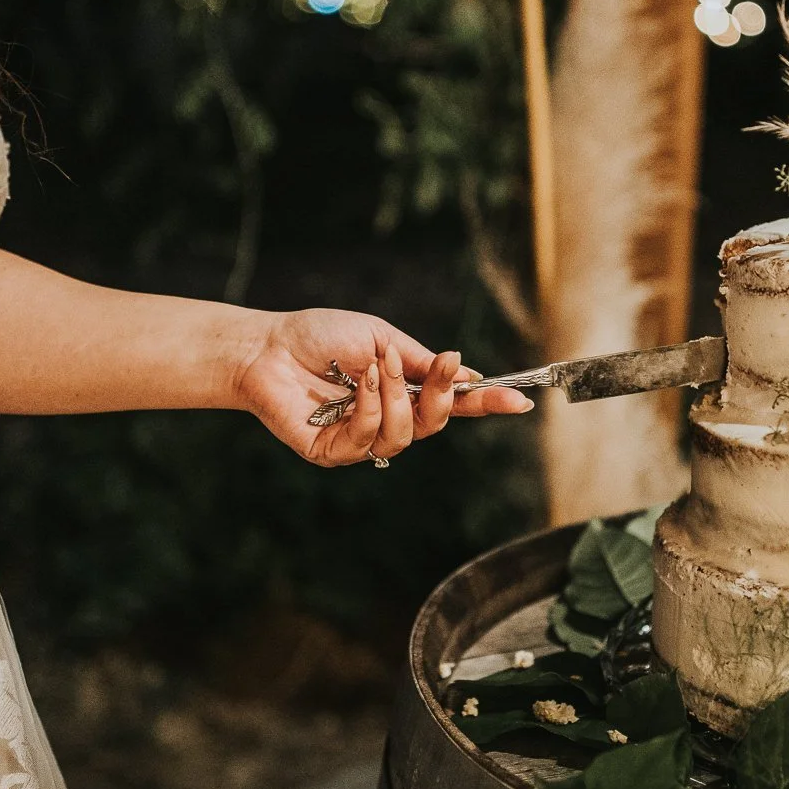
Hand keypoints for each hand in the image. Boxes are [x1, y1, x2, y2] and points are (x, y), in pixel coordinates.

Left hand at [235, 308, 532, 466]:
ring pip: (404, 436)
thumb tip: (466, 372)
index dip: (486, 404)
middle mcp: (385, 419)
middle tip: (437, 366)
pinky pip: (368, 439)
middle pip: (435, 426)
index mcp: (402, 392)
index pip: (452, 406)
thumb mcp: (382, 338)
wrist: (268, 345)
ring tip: (376, 368)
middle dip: (442, 397)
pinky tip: (358, 384)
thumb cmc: (320, 336)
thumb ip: (421, 361)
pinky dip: (370, 407)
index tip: (520, 400)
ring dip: (398, 397)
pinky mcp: (332, 453)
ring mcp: (359, 440)